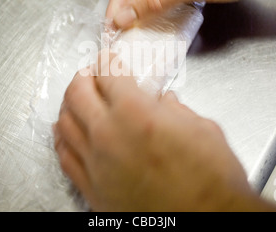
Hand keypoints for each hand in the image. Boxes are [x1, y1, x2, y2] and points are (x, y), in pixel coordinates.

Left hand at [53, 55, 275, 210]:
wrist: (207, 223)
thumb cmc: (212, 181)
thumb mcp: (203, 130)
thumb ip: (176, 110)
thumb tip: (163, 101)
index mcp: (137, 113)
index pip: (108, 75)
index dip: (107, 61)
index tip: (108, 59)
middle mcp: (108, 135)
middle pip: (77, 93)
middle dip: (83, 77)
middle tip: (91, 74)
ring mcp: (96, 164)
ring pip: (64, 123)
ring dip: (69, 104)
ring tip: (77, 99)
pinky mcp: (92, 189)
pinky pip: (65, 157)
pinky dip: (63, 139)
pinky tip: (66, 132)